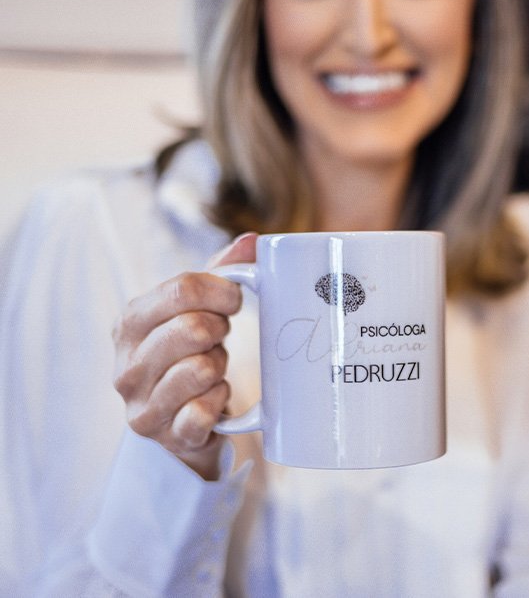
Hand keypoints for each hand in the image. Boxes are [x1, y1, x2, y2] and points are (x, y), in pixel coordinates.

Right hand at [112, 232, 257, 478]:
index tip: (233, 300)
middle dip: (219, 329)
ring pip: (201, 369)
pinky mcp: (167, 437)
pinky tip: (213, 398)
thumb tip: (252, 241)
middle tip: (218, 337)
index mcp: (128, 323)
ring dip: (219, 366)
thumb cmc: (190, 354)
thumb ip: (221, 271)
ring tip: (212, 368)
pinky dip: (219, 401)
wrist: (183, 424)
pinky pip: (205, 411)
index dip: (221, 291)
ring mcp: (143, 406)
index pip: (181, 289)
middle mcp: (126, 365)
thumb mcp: (197, 309)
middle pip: (193, 328)